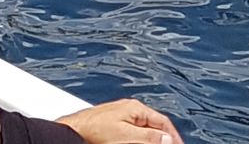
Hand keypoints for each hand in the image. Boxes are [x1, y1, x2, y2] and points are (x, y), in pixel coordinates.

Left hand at [58, 99, 183, 143]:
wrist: (75, 130)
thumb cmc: (96, 130)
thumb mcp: (128, 135)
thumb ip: (150, 136)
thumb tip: (168, 138)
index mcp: (136, 108)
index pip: (163, 121)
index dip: (173, 136)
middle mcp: (130, 109)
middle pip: (155, 125)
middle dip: (162, 138)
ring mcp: (122, 115)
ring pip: (145, 129)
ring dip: (152, 139)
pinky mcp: (114, 124)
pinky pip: (134, 131)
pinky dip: (141, 138)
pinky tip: (139, 142)